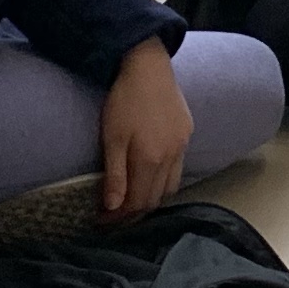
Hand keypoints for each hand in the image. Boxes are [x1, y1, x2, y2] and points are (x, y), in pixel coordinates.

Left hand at [100, 36, 192, 217]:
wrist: (148, 66)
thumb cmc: (124, 100)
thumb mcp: (112, 138)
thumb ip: (115, 175)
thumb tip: (114, 208)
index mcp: (150, 160)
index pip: (136, 203)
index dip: (118, 217)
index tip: (101, 221)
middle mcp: (171, 158)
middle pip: (155, 199)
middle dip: (134, 212)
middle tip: (114, 215)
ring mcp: (182, 146)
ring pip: (170, 187)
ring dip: (151, 198)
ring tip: (133, 199)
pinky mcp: (187, 133)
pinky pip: (178, 168)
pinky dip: (164, 180)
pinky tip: (151, 174)